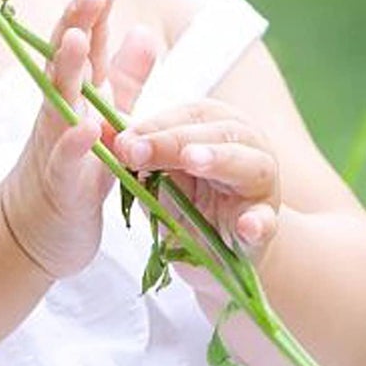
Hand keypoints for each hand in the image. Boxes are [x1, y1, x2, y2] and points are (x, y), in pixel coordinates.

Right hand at [0, 0, 162, 278]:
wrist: (35, 233)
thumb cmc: (74, 170)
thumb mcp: (104, 119)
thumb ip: (124, 78)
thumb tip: (143, 29)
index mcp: (75, 95)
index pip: (82, 46)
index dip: (90, 15)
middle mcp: (59, 113)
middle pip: (65, 62)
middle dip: (76, 25)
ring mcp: (55, 146)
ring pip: (60, 101)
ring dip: (68, 70)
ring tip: (79, 39)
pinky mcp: (60, 183)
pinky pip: (65, 160)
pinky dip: (75, 142)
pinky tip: (87, 126)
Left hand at [114, 99, 282, 271]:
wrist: (214, 250)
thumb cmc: (185, 198)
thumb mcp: (155, 171)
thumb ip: (134, 148)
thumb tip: (99, 126)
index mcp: (216, 123)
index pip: (187, 115)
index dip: (154, 126)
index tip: (122, 142)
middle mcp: (246, 144)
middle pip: (216, 133)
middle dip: (175, 140)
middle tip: (142, 151)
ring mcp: (261, 184)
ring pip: (249, 164)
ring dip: (220, 159)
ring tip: (195, 160)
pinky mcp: (265, 223)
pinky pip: (266, 221)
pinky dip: (259, 222)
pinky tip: (247, 226)